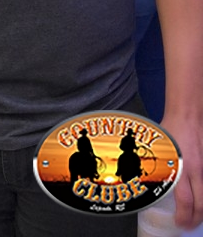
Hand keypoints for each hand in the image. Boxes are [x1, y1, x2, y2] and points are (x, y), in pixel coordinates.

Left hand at [161, 114, 202, 228]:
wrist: (188, 116)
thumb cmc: (171, 129)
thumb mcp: (159, 149)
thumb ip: (157, 165)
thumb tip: (143, 176)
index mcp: (180, 168)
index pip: (185, 201)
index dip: (184, 216)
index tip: (179, 222)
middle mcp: (196, 171)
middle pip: (201, 205)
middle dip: (196, 219)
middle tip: (188, 225)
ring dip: (202, 210)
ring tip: (196, 216)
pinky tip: (200, 199)